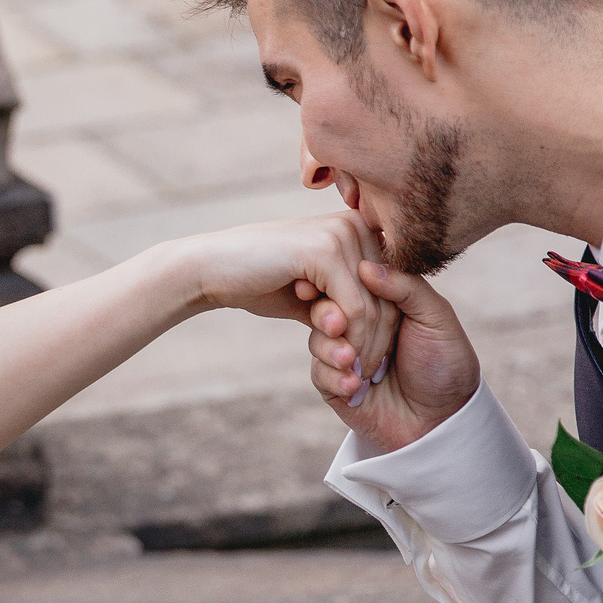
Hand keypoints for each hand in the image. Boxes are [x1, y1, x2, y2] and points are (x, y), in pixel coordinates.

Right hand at [176, 214, 397, 371]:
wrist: (211, 270)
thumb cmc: (259, 281)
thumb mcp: (313, 292)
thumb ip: (345, 302)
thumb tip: (383, 331)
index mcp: (357, 229)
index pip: (392, 286)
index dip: (387, 328)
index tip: (370, 361)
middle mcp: (356, 225)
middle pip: (389, 297)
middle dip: (378, 344)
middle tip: (363, 377)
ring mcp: (342, 234)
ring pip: (374, 307)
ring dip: (364, 349)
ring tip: (350, 374)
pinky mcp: (324, 251)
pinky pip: (354, 309)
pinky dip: (349, 342)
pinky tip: (337, 360)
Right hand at [309, 260, 479, 452]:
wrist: (443, 422)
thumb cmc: (447, 366)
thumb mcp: (436, 319)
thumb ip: (406, 288)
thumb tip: (366, 266)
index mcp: (385, 304)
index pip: (353, 282)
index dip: (340, 281)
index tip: (331, 280)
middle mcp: (362, 326)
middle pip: (327, 308)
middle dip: (329, 316)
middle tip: (339, 326)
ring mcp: (347, 356)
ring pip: (318, 340)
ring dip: (330, 350)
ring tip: (354, 363)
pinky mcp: (336, 385)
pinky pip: (319, 373)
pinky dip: (333, 377)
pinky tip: (355, 386)